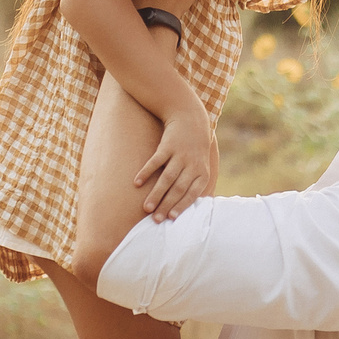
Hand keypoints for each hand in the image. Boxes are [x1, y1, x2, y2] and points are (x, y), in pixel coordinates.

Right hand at [136, 100, 219, 221]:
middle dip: (167, 205)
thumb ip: (195, 184)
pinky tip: (137, 183)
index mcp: (202, 172)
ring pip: (167, 178)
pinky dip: (146, 172)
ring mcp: (180, 154)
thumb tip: (185, 209)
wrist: (190, 119)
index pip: (192, 193)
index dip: (181, 206)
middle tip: (155, 219)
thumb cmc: (194, 149)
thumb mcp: (201, 165)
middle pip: (178, 189)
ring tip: (146, 208)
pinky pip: (156, 161)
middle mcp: (192, 164)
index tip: (171, 218)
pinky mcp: (168, 145)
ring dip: (156, 194)